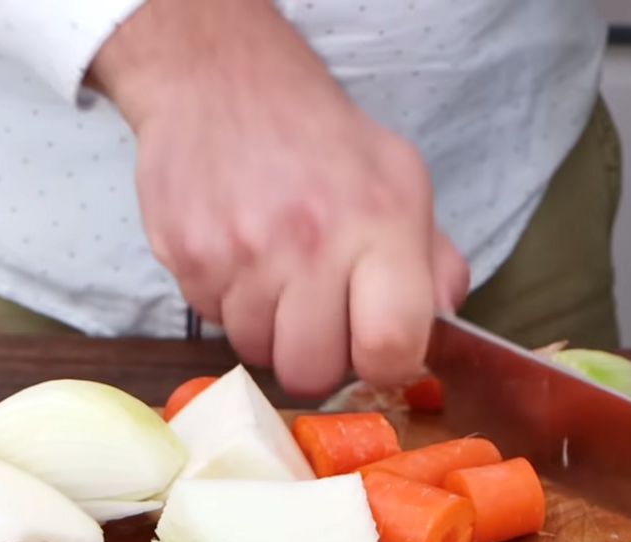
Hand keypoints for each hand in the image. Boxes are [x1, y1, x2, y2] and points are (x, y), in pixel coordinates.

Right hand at [89, 0, 468, 396]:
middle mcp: (310, 241)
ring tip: (278, 277)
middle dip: (321, 357)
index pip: (390, 348)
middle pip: (313, 373)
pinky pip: (214, 321)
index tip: (376, 348)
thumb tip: (444, 330)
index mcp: (379, 224)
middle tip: (322, 315)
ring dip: (272, 330)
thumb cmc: (326, 144)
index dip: (386, 366)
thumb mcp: (404, 183)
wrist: (223, 80)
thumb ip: (433, 264)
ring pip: (259, 352)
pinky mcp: (186, 255)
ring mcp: (240, 251)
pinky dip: (230, 303)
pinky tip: (242, 256)